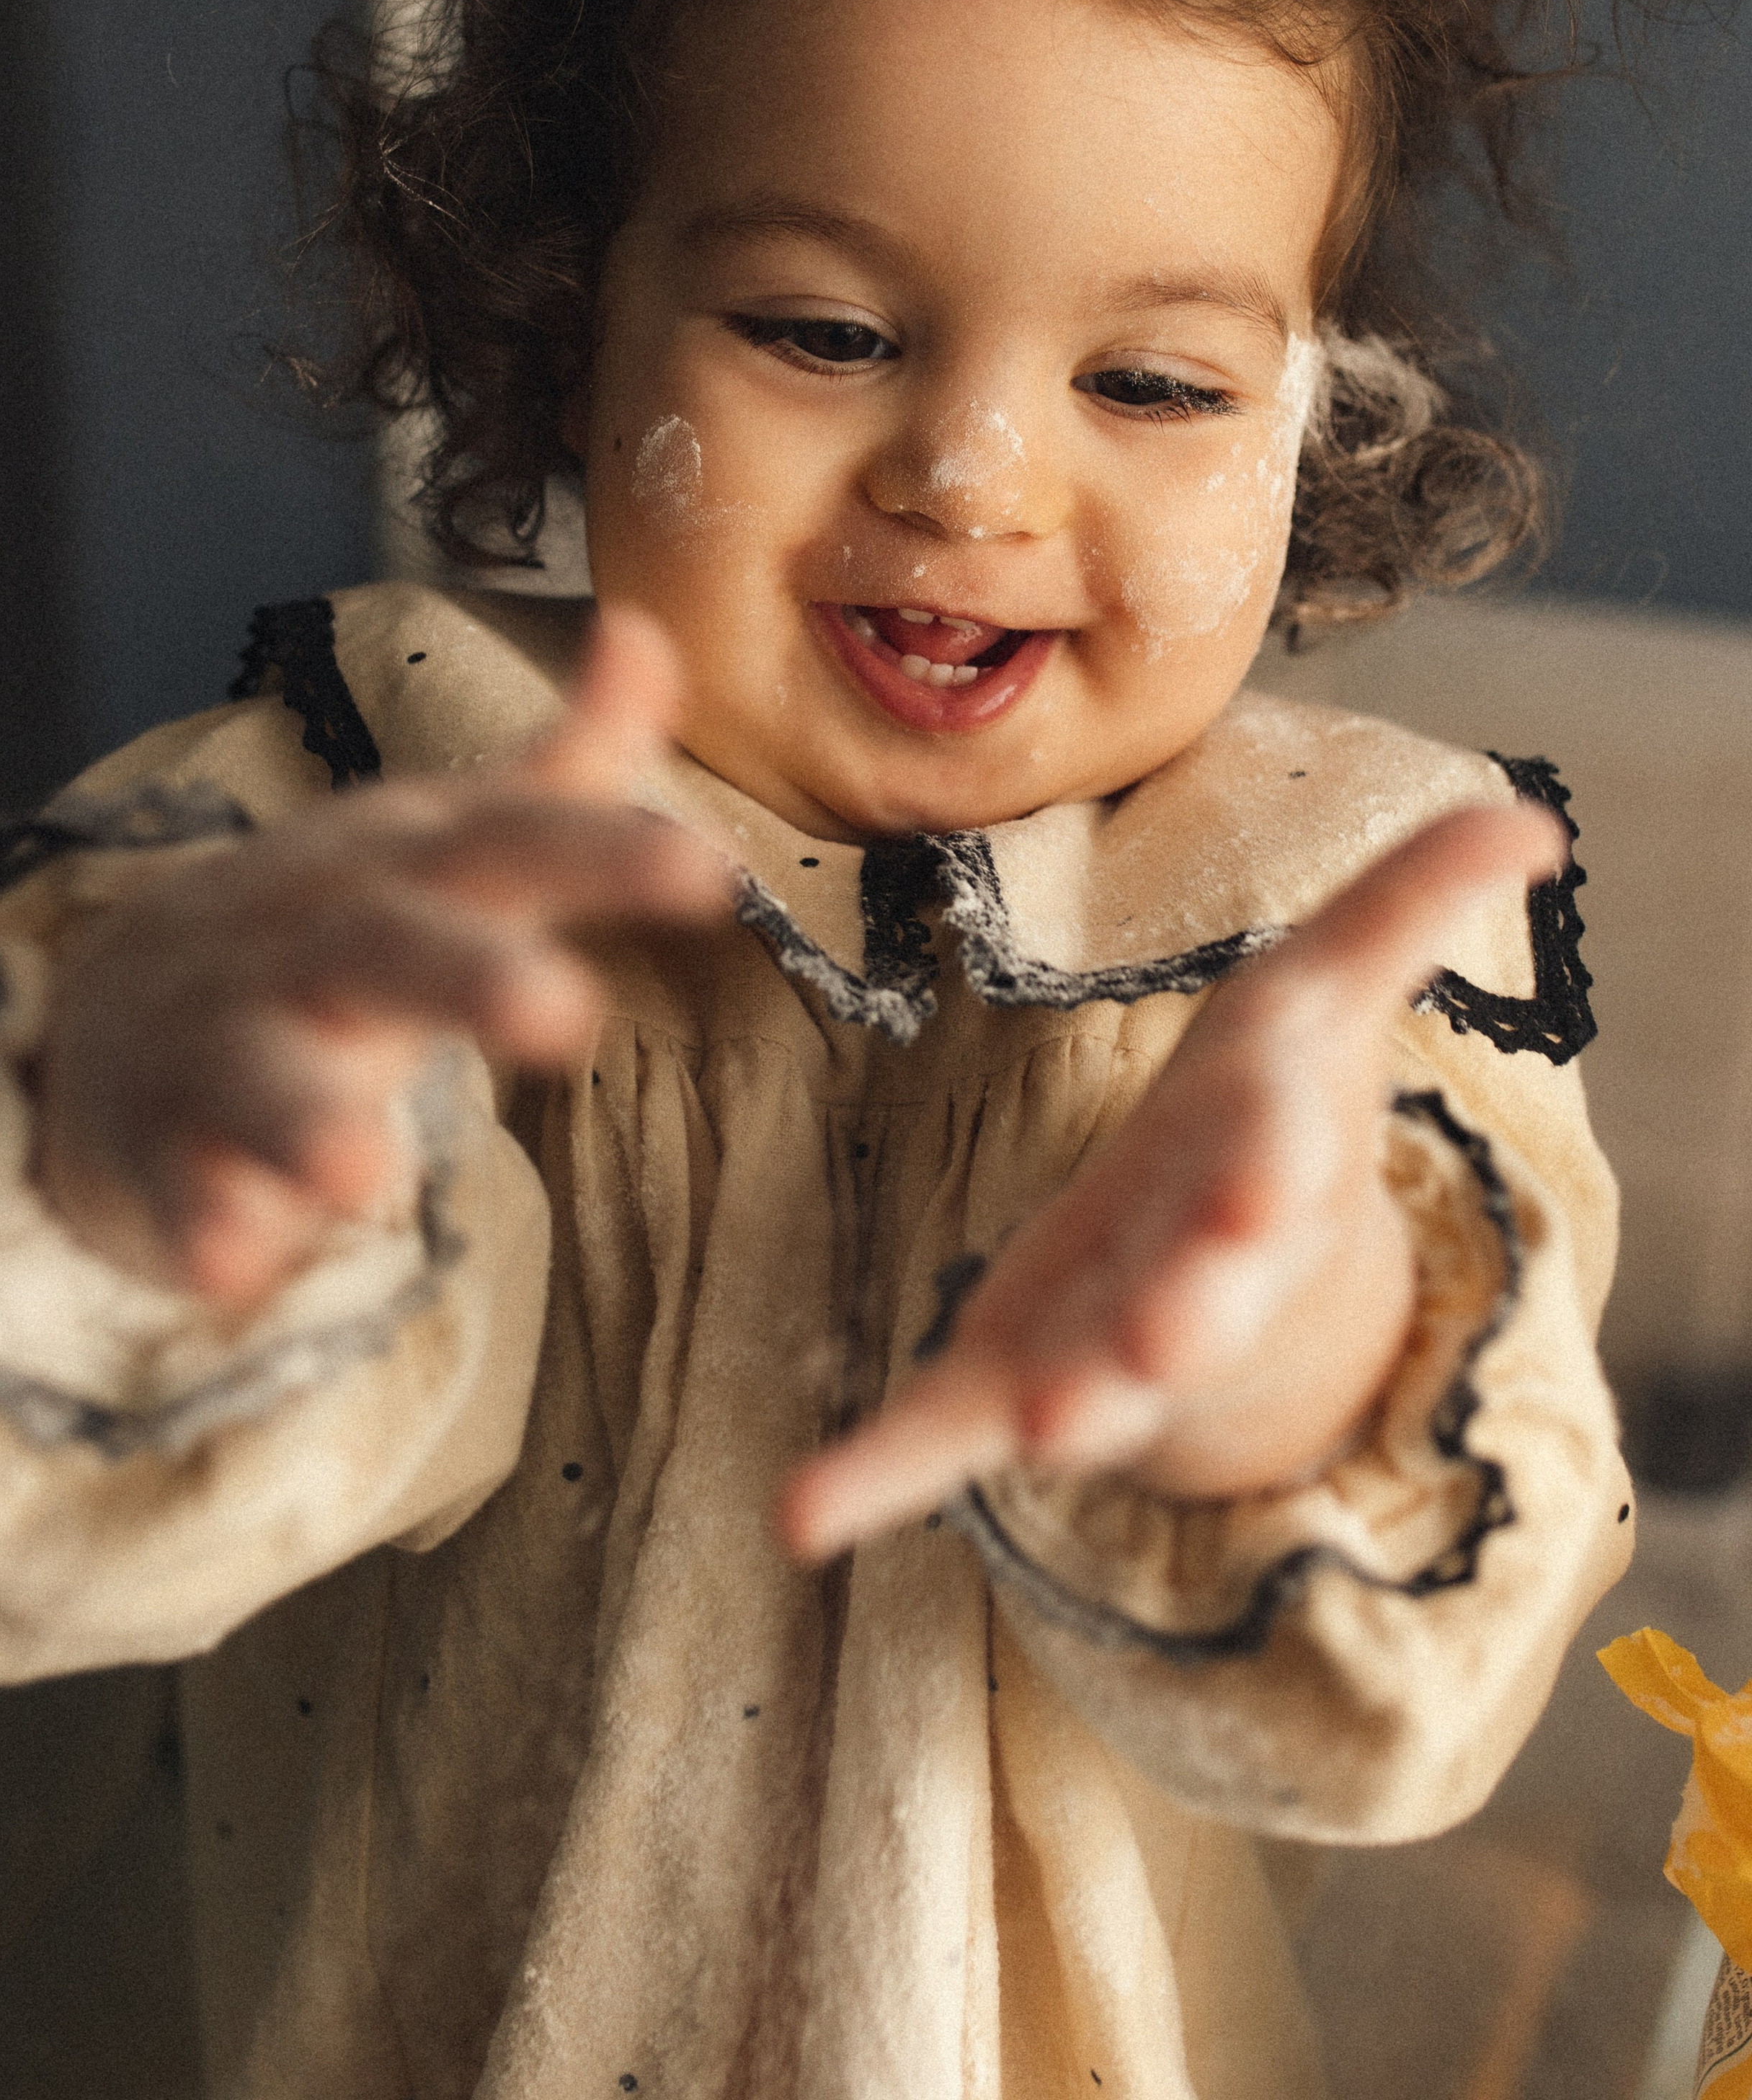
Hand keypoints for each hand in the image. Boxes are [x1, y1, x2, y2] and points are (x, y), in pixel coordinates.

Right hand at [37, 608, 728, 1310]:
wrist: (117, 1003)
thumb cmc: (330, 926)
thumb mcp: (443, 841)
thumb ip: (561, 768)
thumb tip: (650, 632)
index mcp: (398, 869)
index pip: (507, 842)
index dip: (605, 849)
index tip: (714, 873)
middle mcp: (313, 945)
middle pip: (390, 950)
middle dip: (470, 977)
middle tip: (565, 1015)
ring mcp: (229, 1043)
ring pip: (266, 1076)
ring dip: (311, 1121)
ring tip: (366, 1176)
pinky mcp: (169, 1147)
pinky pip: (183, 1191)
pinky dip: (205, 1224)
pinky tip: (234, 1263)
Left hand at [779, 800, 1566, 1561]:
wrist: (1236, 1278)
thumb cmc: (1267, 1117)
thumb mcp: (1330, 996)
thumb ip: (1411, 904)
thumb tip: (1532, 819)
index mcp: (1265, 1165)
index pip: (1279, 1161)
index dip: (1273, 1170)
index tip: (1270, 1178)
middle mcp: (1197, 1272)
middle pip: (1200, 1297)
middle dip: (1188, 1311)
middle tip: (1166, 1332)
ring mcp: (1104, 1342)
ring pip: (1090, 1380)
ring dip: (1072, 1399)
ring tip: (1041, 1420)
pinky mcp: (1009, 1381)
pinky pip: (940, 1437)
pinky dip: (877, 1476)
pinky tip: (804, 1515)